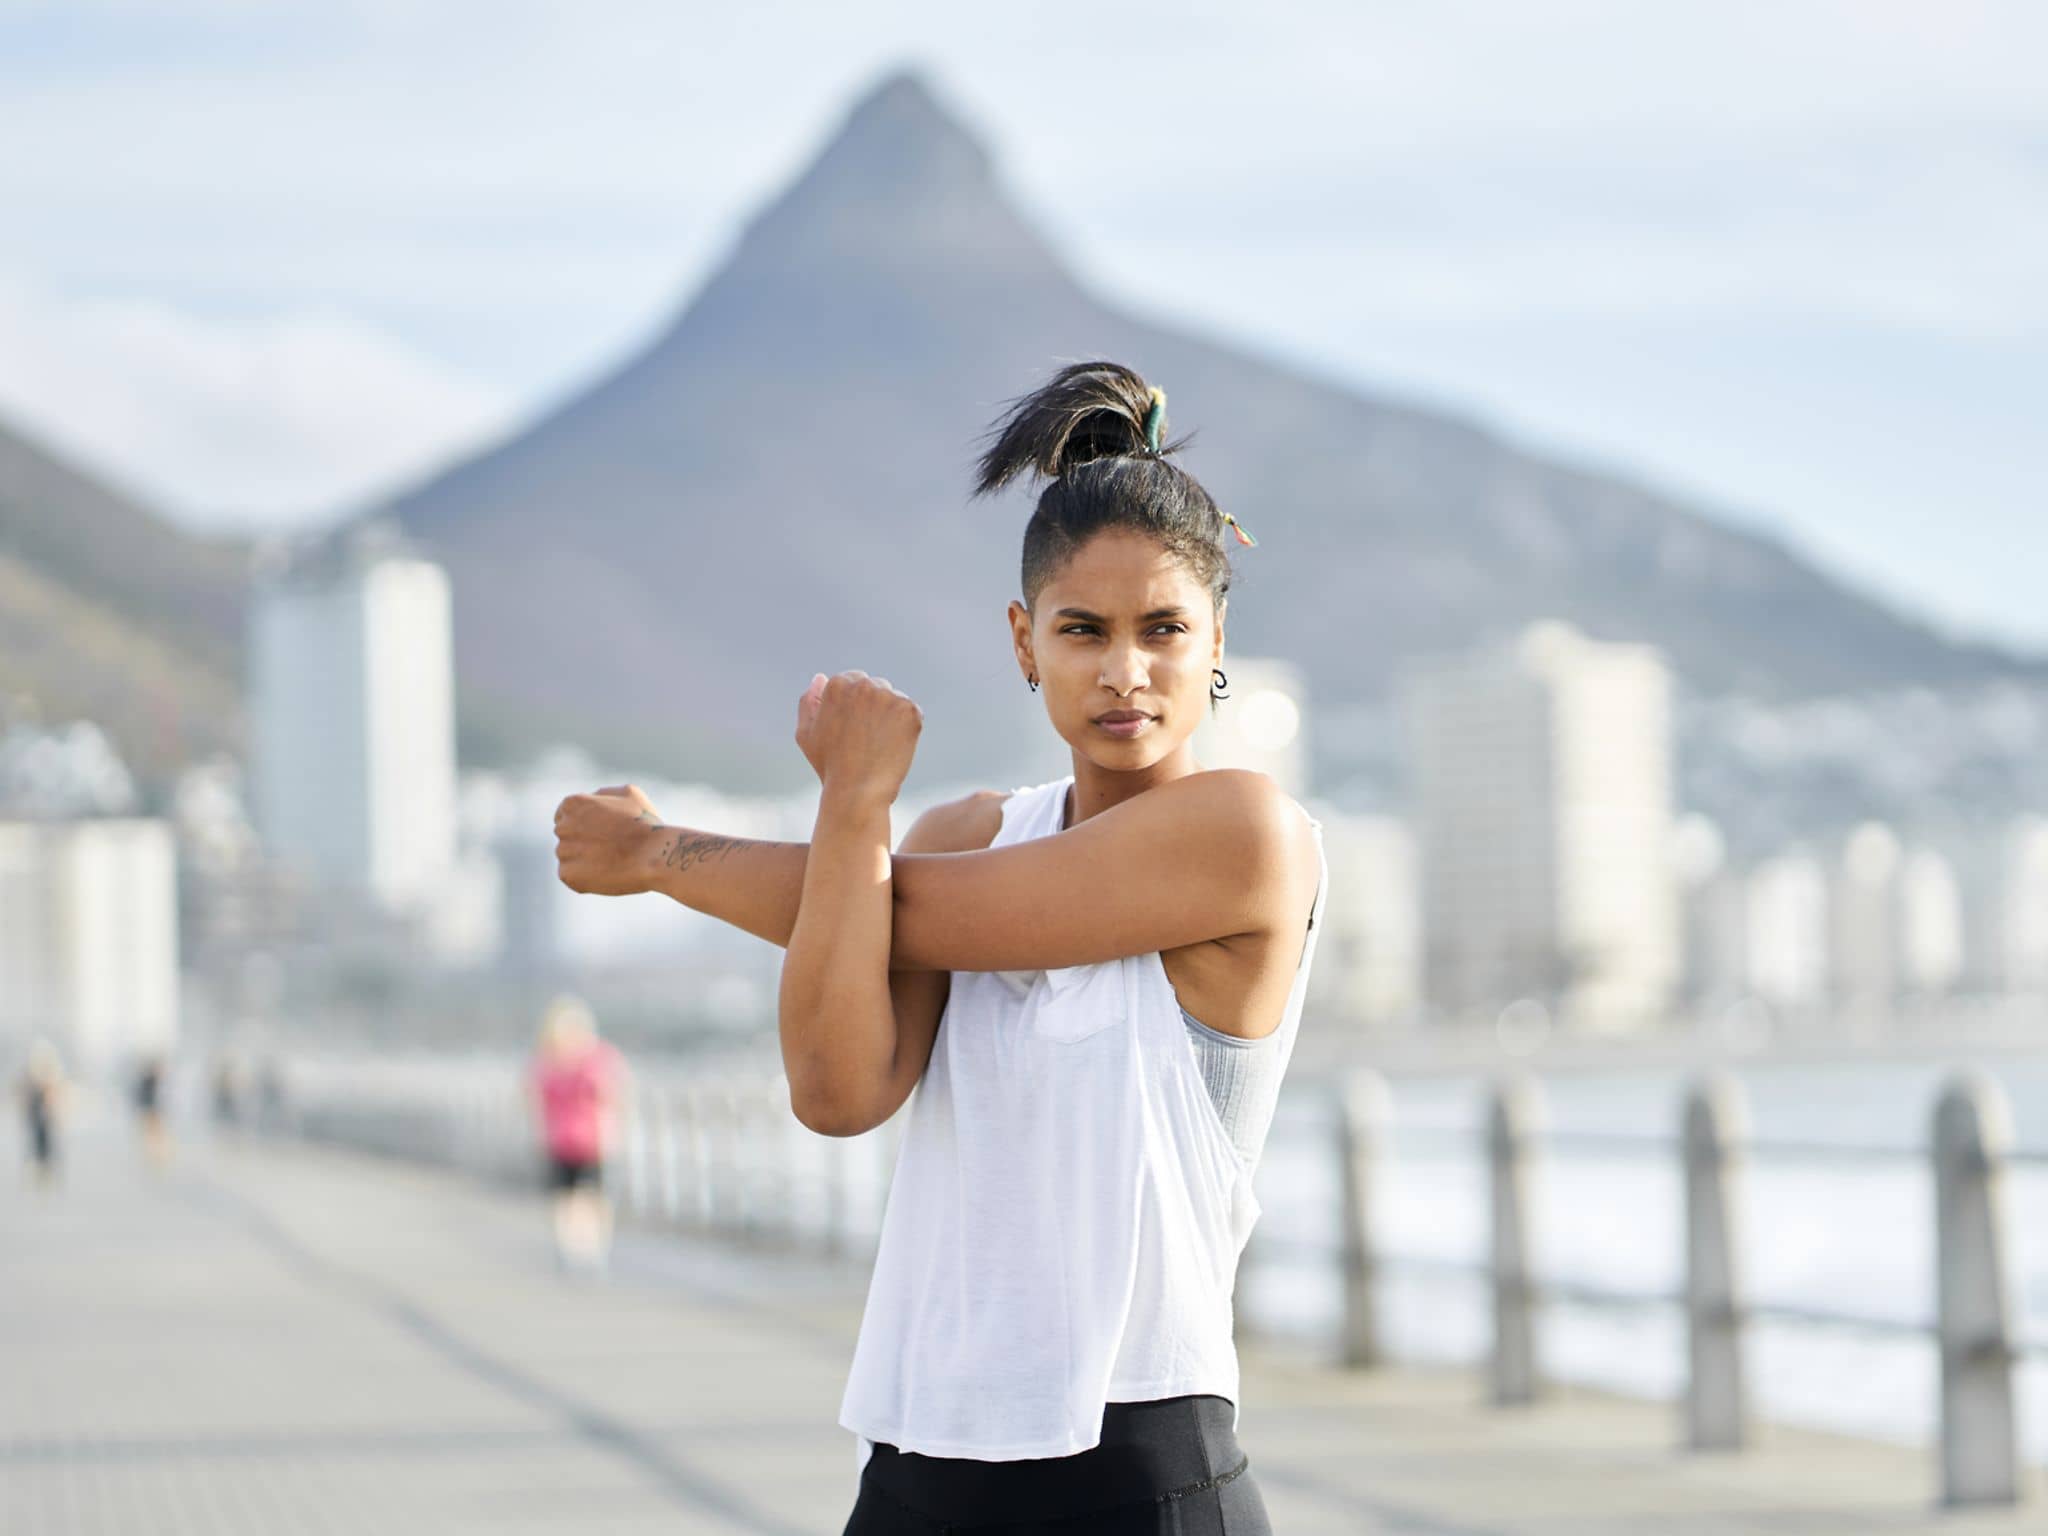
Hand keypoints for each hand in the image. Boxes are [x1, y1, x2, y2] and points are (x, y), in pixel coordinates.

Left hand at [554, 783, 665, 895]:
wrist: (655, 856)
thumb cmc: (646, 824)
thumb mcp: (629, 794)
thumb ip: (603, 794)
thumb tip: (591, 800)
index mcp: (573, 804)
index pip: (564, 815)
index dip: (584, 824)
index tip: (599, 832)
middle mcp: (563, 826)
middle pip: (566, 836)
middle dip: (583, 841)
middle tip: (610, 848)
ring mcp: (564, 852)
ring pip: (569, 857)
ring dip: (584, 860)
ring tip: (612, 862)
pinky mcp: (568, 875)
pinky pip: (571, 875)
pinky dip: (585, 877)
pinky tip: (606, 874)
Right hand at [795, 670, 921, 801]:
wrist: (857, 792)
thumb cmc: (829, 767)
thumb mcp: (807, 735)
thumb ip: (809, 702)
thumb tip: (821, 678)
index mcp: (836, 685)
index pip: (853, 680)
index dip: (855, 705)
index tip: (855, 726)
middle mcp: (863, 685)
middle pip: (876, 686)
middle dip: (874, 706)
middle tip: (868, 738)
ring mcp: (888, 696)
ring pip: (894, 698)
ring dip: (890, 715)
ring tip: (879, 744)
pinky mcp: (909, 710)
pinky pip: (910, 712)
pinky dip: (906, 727)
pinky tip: (893, 746)